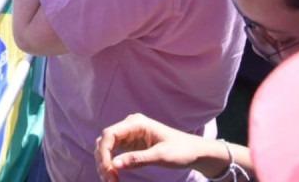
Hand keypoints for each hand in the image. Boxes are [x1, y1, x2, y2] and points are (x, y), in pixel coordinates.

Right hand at [95, 113, 216, 181]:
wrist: (194, 152)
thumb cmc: (181, 150)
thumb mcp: (161, 156)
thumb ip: (137, 159)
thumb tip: (113, 164)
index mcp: (136, 123)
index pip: (109, 134)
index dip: (104, 152)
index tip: (107, 170)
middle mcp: (129, 127)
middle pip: (105, 141)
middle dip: (103, 161)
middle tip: (108, 180)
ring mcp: (129, 136)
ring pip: (107, 148)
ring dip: (105, 164)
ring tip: (110, 181)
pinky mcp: (130, 145)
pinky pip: (114, 154)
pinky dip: (112, 165)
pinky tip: (114, 176)